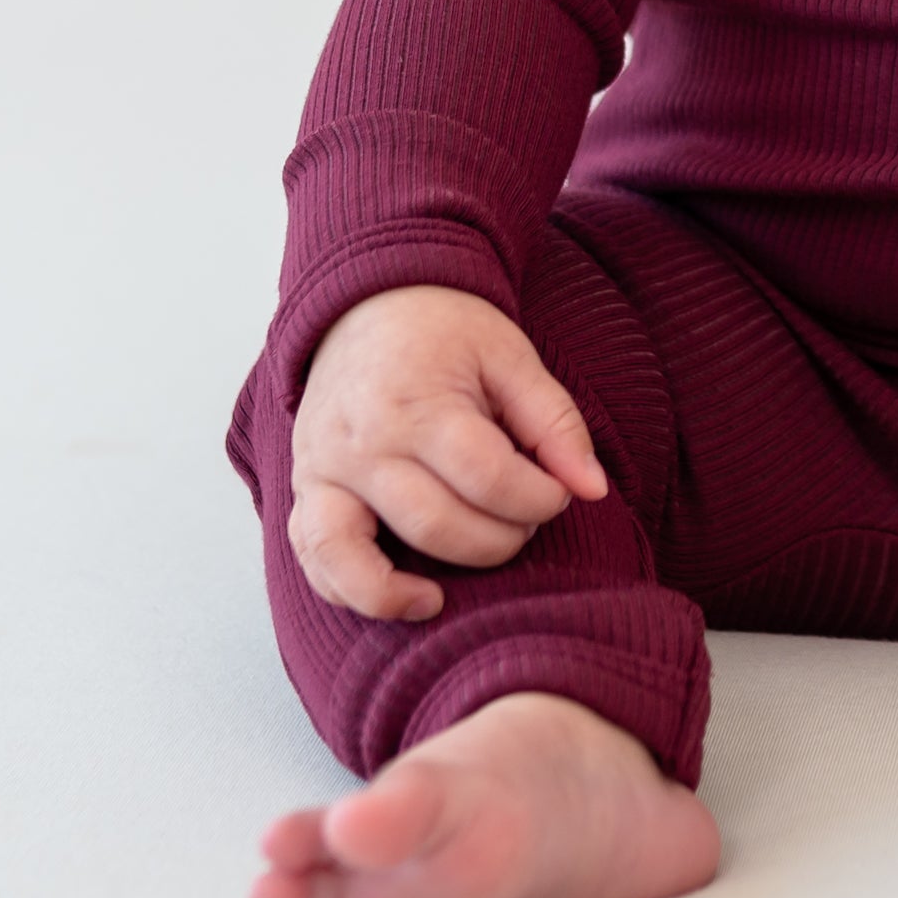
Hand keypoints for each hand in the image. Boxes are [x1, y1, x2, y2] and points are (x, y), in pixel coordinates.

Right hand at [288, 285, 610, 621]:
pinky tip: (404, 596)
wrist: (371, 301)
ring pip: (356, 557)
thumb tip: (593, 490)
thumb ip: (555, 423)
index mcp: (419, 404)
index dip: (540, 499)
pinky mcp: (305, 489)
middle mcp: (362, 444)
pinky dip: (351, 590)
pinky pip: (316, 559)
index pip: (489, 479)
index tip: (557, 493)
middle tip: (521, 519)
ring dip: (413, 587)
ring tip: (450, 592)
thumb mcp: (513, 358)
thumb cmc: (448, 332)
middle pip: (436, 525)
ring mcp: (322, 471)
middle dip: (498, 538)